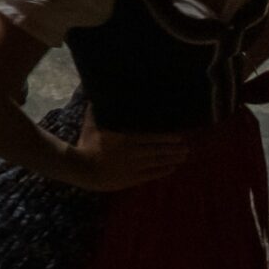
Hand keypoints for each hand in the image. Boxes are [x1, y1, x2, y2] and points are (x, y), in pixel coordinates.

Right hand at [58, 110, 190, 191]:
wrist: (82, 169)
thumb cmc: (87, 143)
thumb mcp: (91, 122)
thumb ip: (98, 107)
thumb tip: (97, 90)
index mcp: (123, 137)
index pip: (150, 136)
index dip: (167, 136)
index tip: (179, 134)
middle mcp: (131, 152)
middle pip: (158, 149)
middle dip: (174, 148)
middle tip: (186, 145)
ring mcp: (133, 166)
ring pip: (157, 161)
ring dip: (172, 158)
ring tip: (184, 155)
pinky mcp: (132, 179)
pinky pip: (152, 174)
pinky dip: (163, 171)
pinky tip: (172, 168)